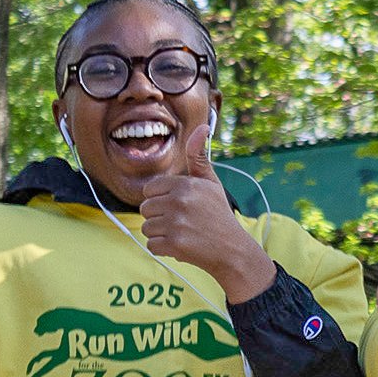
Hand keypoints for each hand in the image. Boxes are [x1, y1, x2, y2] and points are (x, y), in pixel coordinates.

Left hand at [139, 122, 275, 302]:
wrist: (232, 250)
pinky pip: (151, 245)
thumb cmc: (219, 215)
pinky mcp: (174, 245)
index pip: (150, 190)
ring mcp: (176, 224)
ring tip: (182, 233)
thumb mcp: (211, 183)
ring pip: (146, 227)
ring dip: (160, 234)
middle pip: (145, 209)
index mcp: (185, 184)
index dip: (161, 200)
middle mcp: (179, 202)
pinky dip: (163, 249)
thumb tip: (202, 126)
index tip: (178, 207)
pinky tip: (180, 246)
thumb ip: (198, 157)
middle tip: (181, 222)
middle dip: (159, 217)